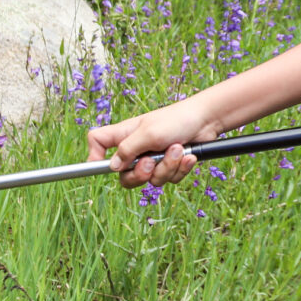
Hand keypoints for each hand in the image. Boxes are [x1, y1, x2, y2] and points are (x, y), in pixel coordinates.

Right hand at [86, 98, 222, 187]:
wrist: (206, 121)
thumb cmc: (176, 119)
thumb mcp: (148, 133)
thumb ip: (127, 151)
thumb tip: (111, 167)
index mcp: (124, 135)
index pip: (97, 142)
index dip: (93, 156)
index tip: (99, 166)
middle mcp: (136, 149)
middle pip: (124, 176)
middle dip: (140, 174)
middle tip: (150, 162)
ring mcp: (153, 159)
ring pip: (151, 180)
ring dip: (167, 168)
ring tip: (177, 149)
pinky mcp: (169, 166)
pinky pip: (169, 180)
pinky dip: (179, 169)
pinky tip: (188, 157)